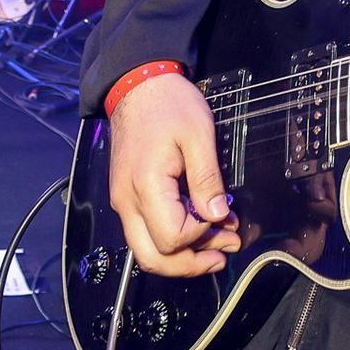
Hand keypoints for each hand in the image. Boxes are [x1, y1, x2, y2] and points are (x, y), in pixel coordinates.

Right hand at [106, 73, 240, 276]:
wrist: (138, 85)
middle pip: (153, 257)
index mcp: (145, 185)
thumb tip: (218, 215)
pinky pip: (145, 231)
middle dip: (190, 264)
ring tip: (216, 245)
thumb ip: (208, 179)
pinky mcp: (127, 196)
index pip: (172, 238)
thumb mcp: (198, 135)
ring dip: (181, 255)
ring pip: (146, 250)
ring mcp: (124, 200)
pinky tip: (197, 227)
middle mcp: (127, 200)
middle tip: (223, 255)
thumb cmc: (168, 104)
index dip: (202, 237)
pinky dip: (171, 238)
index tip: (225, 222)